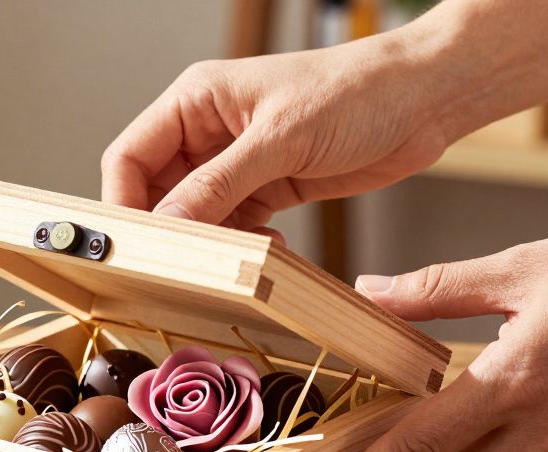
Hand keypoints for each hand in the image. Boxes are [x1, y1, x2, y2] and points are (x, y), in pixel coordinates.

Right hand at [100, 32, 451, 234]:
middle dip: (171, 230)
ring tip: (238, 257)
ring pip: (196, 216)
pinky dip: (244, 247)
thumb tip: (167, 224)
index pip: (130, 157)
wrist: (423, 100)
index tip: (135, 247)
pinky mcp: (267, 187)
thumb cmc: (356, 91)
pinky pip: (234, 227)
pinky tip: (270, 251)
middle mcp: (208, 131)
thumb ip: (218, 184)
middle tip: (185, 264)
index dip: (124, 204)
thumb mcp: (280, 139)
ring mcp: (237, 162)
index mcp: (196, 100)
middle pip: (157, 192)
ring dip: (212, 243)